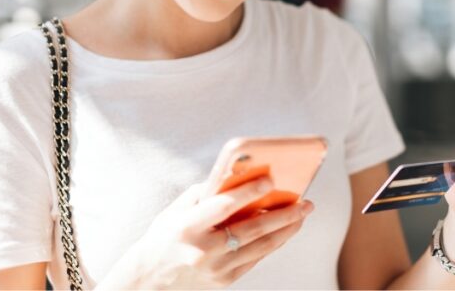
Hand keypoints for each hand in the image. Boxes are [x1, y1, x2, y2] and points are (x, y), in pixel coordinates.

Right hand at [99, 177, 314, 288]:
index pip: (223, 207)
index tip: (270, 179)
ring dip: (286, 229)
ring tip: (303, 213)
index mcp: (187, 228)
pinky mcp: (224, 281)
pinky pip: (256, 258)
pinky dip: (273, 242)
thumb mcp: (175, 211)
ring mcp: (216, 268)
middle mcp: (203, 250)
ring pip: (261, 247)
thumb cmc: (165, 236)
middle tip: (305, 201)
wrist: (148, 280)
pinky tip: (286, 229)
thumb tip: (240, 175)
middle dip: (283, 214)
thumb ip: (206, 194)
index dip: (248, 193)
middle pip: (252, 230)